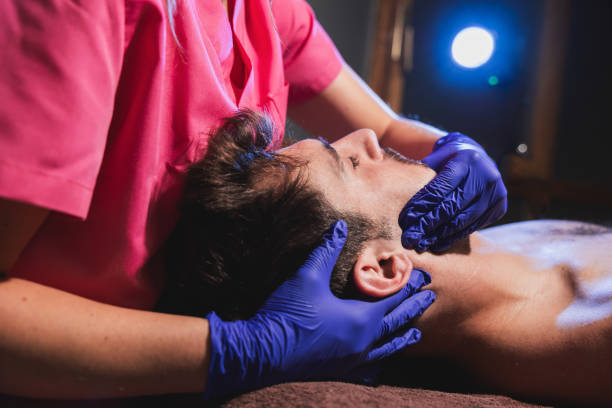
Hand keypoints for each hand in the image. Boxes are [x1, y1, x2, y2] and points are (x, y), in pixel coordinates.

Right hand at [205, 220, 434, 398]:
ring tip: (416, 334)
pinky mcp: (338, 371)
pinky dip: (378, 365)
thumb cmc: (288, 312)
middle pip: (397, 324)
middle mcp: (363, 343)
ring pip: (387, 350)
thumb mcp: (307, 276)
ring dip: (402, 339)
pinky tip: (379, 367)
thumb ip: (326, 250)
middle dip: (414, 309)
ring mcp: (352, 361)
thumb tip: (340, 227)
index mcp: (361, 319)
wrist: (262, 352)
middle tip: (430, 298)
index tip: (424, 277)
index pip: (394, 299)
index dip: (409, 286)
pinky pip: (367, 371)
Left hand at [399, 132, 506, 252]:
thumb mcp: (436, 158)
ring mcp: (495, 192)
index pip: (441, 187)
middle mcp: (486, 176)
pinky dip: (453, 237)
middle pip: (452, 206)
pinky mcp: (499, 207)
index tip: (404, 221)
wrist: (475, 155)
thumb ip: (422, 174)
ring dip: (438, 235)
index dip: (421, 206)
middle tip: (409, 239)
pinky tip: (436, 244)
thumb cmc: (447, 158)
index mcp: (467, 159)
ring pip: (463, 220)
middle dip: (427, 225)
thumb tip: (395, 190)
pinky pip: (472, 226)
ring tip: (420, 245)